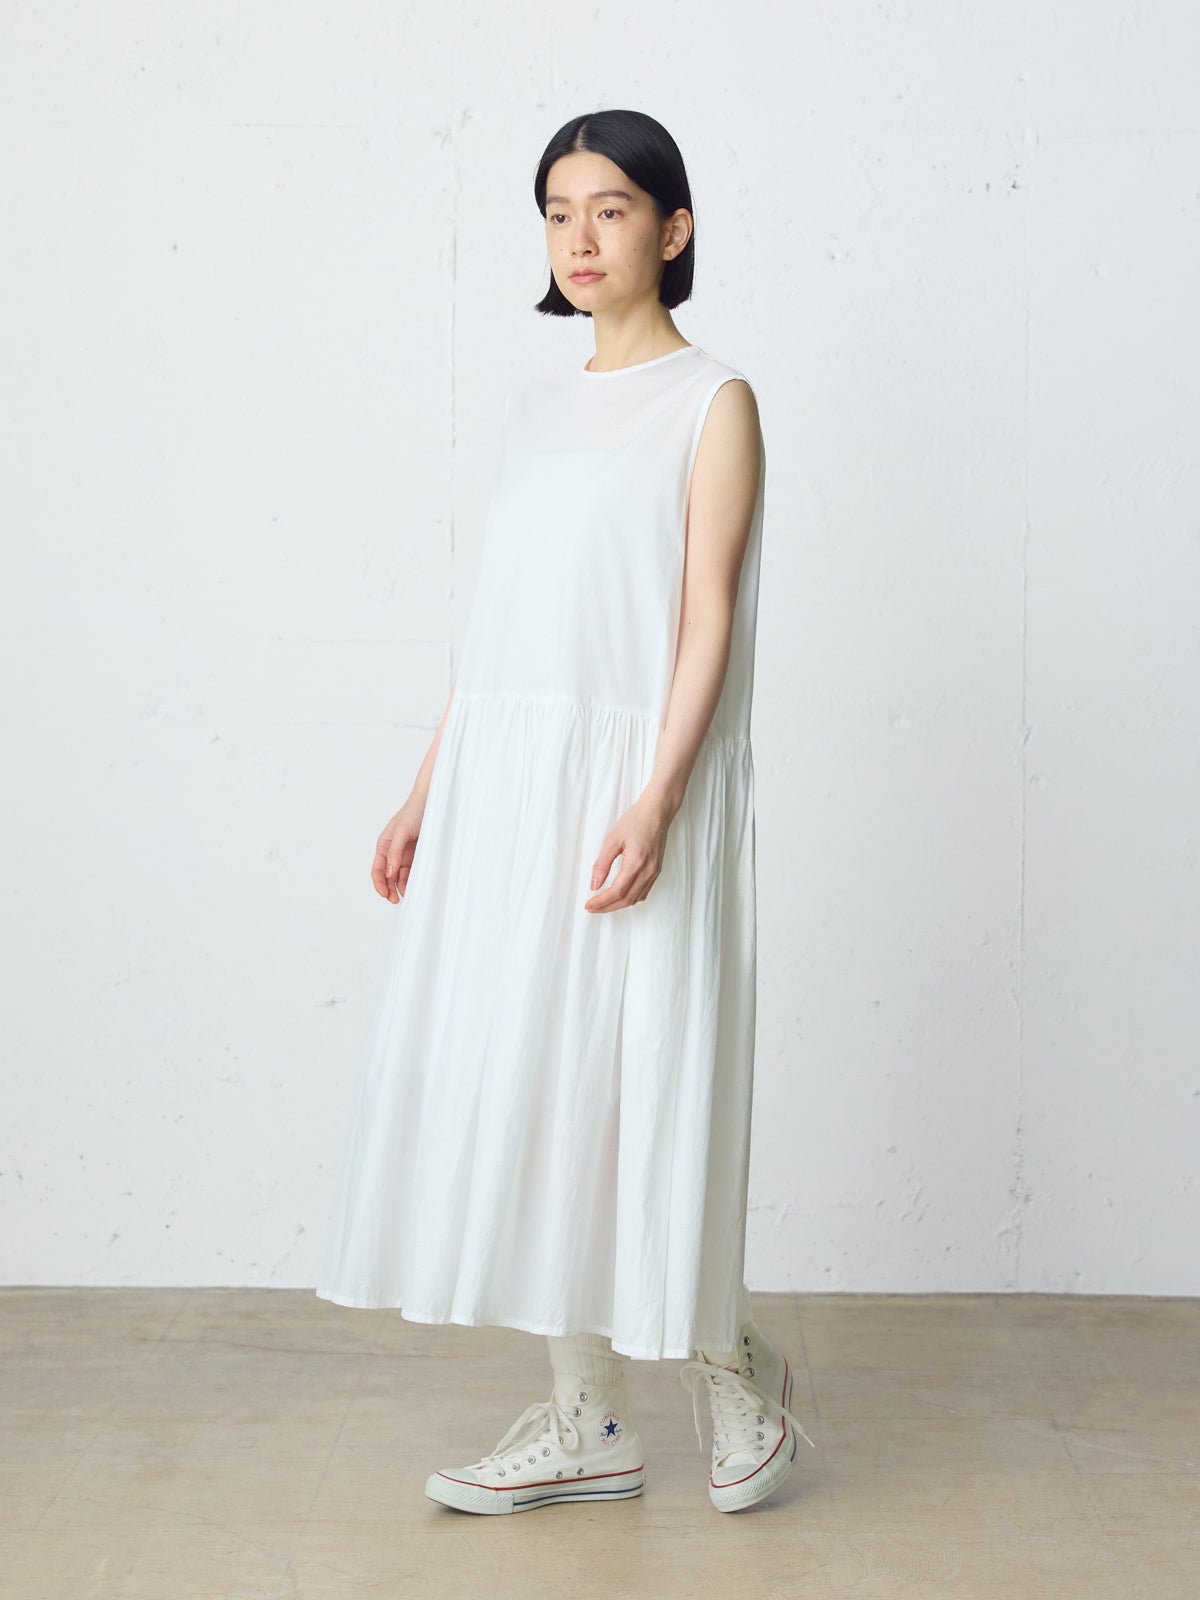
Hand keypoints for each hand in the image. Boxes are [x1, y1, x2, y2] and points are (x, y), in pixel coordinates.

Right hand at [372, 795, 425, 902]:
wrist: (433, 802)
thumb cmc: (413, 812)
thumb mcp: (400, 832)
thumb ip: (394, 853)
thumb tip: (388, 873)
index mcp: (384, 845)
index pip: (377, 869)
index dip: (379, 884)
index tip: (385, 895)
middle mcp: (394, 851)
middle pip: (388, 876)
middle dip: (390, 889)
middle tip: (396, 900)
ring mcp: (406, 854)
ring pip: (402, 876)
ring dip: (403, 886)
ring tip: (410, 894)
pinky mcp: (419, 855)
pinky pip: (415, 871)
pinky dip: (414, 879)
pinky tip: (418, 885)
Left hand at [584, 792, 673, 913]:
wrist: (657, 812)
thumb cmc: (636, 820)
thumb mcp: (612, 839)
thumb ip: (602, 864)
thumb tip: (594, 885)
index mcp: (636, 863)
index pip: (616, 892)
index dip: (601, 902)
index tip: (588, 905)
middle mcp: (648, 871)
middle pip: (626, 900)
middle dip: (607, 907)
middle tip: (592, 908)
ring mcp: (654, 872)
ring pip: (635, 899)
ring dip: (618, 905)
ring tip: (602, 904)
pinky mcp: (657, 871)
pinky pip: (644, 892)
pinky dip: (630, 899)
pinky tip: (620, 896)